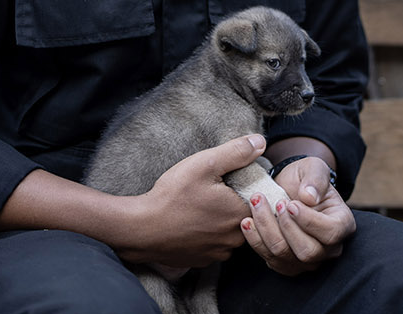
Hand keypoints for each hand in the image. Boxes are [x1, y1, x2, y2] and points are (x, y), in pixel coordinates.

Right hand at [122, 134, 262, 267]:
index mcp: (240, 214)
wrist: (142, 228)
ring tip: (201, 207)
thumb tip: (259, 142)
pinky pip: (213, 245)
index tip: (229, 181)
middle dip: (233, 204)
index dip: (245, 186)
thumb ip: (236, 152)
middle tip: (212, 191)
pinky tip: (192, 223)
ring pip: (229, 233)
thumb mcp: (206, 164)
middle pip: (244, 216)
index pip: (257, 199)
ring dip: (220, 221)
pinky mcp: (202, 260)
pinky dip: (206, 235)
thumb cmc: (173, 196)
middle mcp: (234, 239)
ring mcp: (218, 253)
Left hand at [241, 156, 355, 274]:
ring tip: (256, 204)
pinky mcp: (286, 264)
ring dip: (266, 229)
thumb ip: (316, 178)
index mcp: (342, 224)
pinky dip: (255, 240)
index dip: (308, 221)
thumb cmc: (305, 179)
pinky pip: (269, 259)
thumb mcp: (314, 167)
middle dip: (285, 226)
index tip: (290, 203)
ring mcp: (307, 261)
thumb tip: (309, 197)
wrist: (288, 188)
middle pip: (307, 251)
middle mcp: (328, 249)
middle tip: (274, 202)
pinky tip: (247, 221)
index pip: (331, 233)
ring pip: (284, 256)